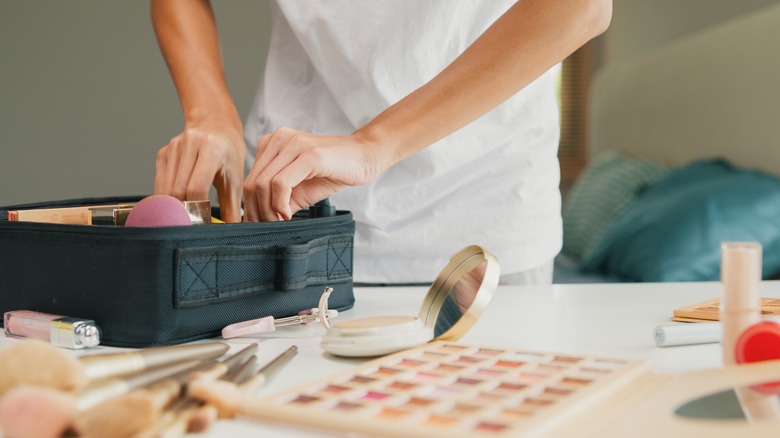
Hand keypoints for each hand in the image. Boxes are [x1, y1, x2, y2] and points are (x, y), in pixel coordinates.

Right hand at [154, 120, 245, 222]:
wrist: (215, 124)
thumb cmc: (229, 151)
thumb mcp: (236, 176)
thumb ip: (232, 205)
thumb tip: (230, 230)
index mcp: (212, 149)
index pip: (196, 187)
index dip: (197, 208)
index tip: (203, 222)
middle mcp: (190, 145)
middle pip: (178, 190)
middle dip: (184, 211)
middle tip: (193, 224)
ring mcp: (173, 148)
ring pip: (165, 189)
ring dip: (174, 206)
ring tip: (186, 216)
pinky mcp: (163, 153)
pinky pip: (160, 183)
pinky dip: (167, 197)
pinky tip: (178, 203)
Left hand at [243, 127, 387, 221]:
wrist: (363, 157)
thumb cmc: (332, 172)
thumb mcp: (299, 189)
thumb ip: (278, 199)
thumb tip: (258, 220)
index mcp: (272, 144)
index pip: (250, 179)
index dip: (251, 207)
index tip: (262, 224)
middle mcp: (278, 139)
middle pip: (252, 183)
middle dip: (257, 211)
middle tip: (270, 227)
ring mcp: (293, 144)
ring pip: (263, 184)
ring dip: (268, 210)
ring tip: (281, 222)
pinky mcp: (309, 154)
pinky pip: (281, 183)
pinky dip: (280, 204)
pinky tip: (288, 214)